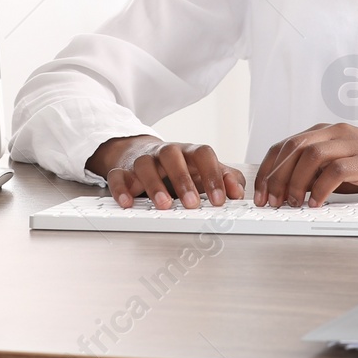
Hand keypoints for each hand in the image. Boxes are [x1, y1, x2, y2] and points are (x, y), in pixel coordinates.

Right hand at [86, 135, 245, 208]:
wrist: (141, 152)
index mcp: (188, 152)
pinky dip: (121, 188)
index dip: (212, 175)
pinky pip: (118, 176)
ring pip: (145, 164)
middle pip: (172, 155)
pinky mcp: (123, 170)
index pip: (202, 154)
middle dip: (183, 180)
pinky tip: (127, 203)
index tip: (220, 199)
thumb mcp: (204, 170)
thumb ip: (226, 177)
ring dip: (154, 185)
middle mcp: (165, 153)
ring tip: (164, 205)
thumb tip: (238, 192)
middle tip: (192, 204)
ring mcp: (143, 160)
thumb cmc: (179, 166)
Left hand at [255, 122, 357, 207]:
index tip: (260, 193)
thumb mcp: (338, 163)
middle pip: (293, 148)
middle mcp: (334, 132)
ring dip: (296, 182)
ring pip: (310, 156)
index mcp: (324, 131)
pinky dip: (321, 188)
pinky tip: (316, 203)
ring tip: (292, 203)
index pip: (285, 145)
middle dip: (276, 177)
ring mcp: (350, 144)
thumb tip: (285, 190)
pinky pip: (336, 171)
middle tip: (270, 202)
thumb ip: (314, 170)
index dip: (268, 169)